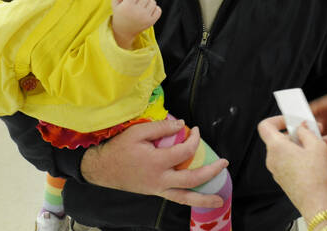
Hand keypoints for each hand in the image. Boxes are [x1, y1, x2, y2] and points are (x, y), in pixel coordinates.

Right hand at [81, 119, 227, 207]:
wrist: (101, 168)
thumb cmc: (119, 148)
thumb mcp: (138, 131)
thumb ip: (161, 128)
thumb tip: (182, 125)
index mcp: (157, 162)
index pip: (185, 151)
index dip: (194, 139)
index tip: (196, 129)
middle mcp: (160, 179)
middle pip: (191, 180)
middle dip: (211, 172)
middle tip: (224, 164)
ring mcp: (157, 189)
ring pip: (184, 198)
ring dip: (203, 199)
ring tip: (219, 201)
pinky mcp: (154, 192)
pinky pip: (175, 198)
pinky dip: (189, 199)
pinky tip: (198, 198)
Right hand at [111, 0, 161, 48]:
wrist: (123, 31)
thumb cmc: (119, 14)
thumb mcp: (115, 2)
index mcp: (127, 6)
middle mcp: (137, 12)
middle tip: (136, 3)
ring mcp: (145, 17)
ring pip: (153, 1)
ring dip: (148, 3)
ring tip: (141, 8)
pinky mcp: (151, 22)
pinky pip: (158, 9)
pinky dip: (154, 9)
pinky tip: (147, 12)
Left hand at [258, 116, 326, 221]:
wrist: (317, 205)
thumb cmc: (315, 179)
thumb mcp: (317, 146)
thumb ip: (307, 132)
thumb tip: (302, 127)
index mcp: (276, 147)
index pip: (265, 126)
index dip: (278, 119)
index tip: (291, 119)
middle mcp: (272, 159)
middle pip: (279, 138)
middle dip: (297, 132)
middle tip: (313, 130)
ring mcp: (277, 170)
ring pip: (286, 150)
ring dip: (302, 144)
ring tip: (320, 144)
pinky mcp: (283, 179)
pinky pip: (289, 161)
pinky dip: (300, 156)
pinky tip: (317, 157)